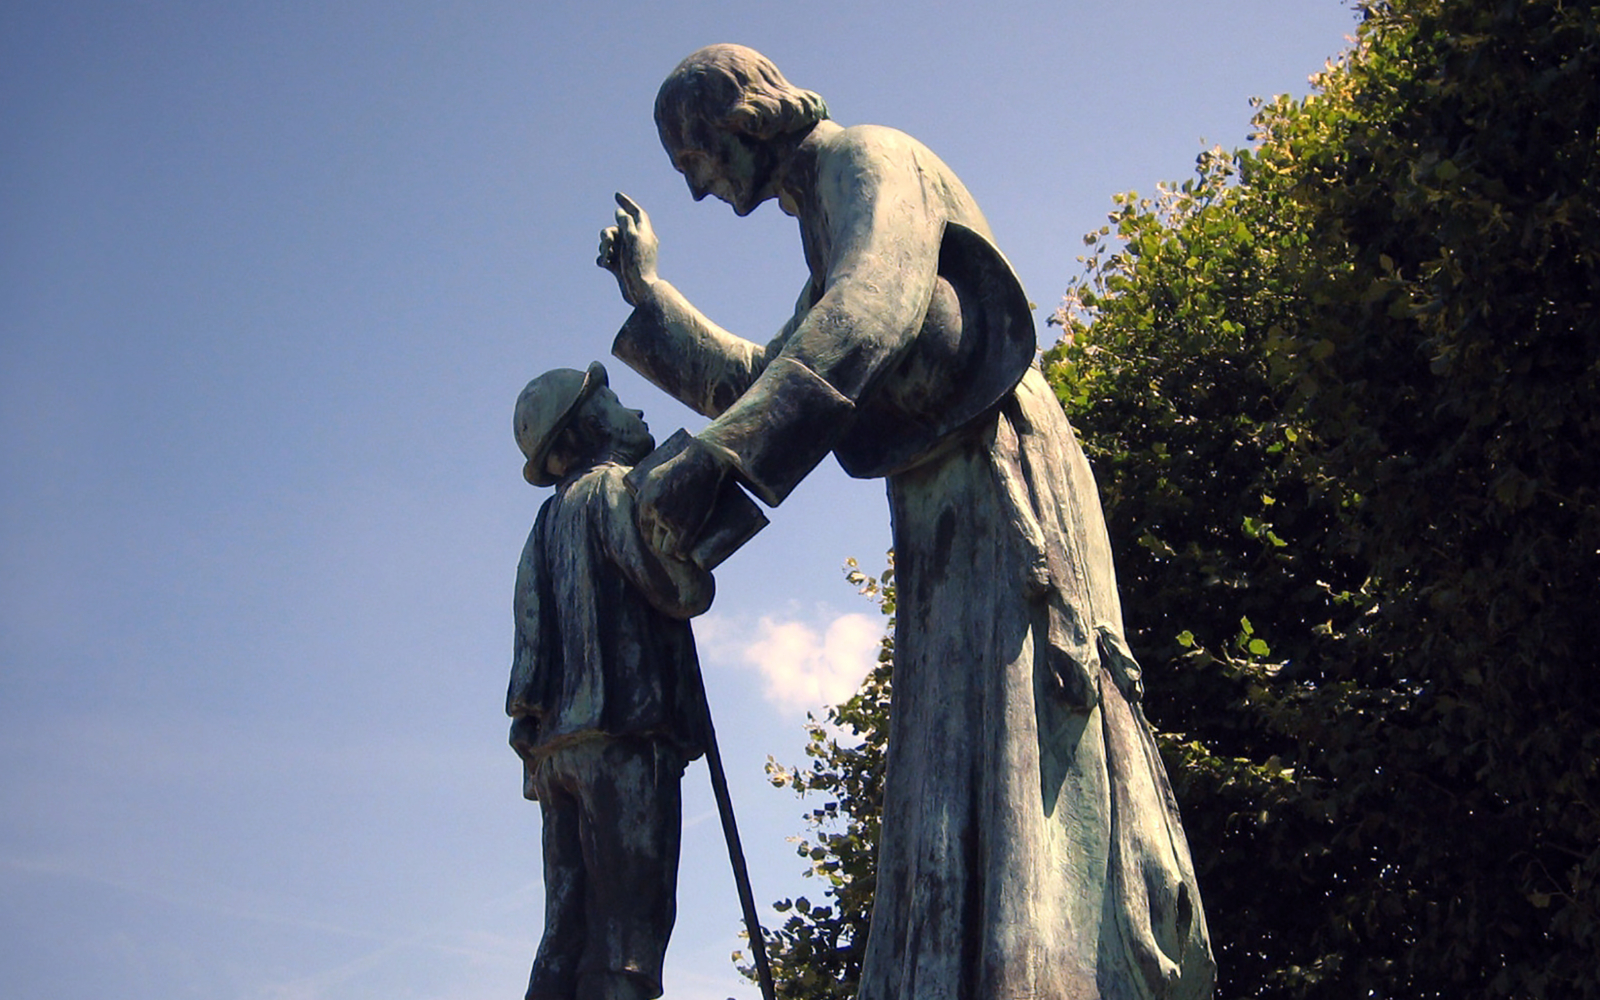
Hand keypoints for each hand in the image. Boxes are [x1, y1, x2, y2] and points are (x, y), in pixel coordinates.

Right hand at [597, 192, 658, 307]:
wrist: (639, 291)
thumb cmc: (638, 264)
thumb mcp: (632, 238)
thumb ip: (626, 223)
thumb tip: (620, 212)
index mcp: (644, 234)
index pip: (636, 213)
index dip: (627, 203)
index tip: (616, 195)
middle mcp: (636, 243)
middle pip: (616, 228)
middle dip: (607, 234)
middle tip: (607, 244)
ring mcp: (627, 255)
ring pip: (608, 243)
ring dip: (604, 248)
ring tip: (607, 258)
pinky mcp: (619, 266)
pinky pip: (606, 257)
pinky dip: (604, 259)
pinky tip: (606, 265)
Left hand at [632, 436, 726, 559]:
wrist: (705, 460)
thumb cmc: (684, 462)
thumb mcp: (658, 473)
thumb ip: (649, 488)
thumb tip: (644, 501)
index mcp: (644, 499)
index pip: (643, 525)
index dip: (650, 533)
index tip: (658, 535)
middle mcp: (653, 511)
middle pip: (652, 538)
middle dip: (660, 543)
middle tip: (670, 543)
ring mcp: (670, 520)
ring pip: (665, 546)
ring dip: (670, 550)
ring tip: (678, 549)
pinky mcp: (687, 526)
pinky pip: (679, 549)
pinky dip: (681, 555)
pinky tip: (683, 556)